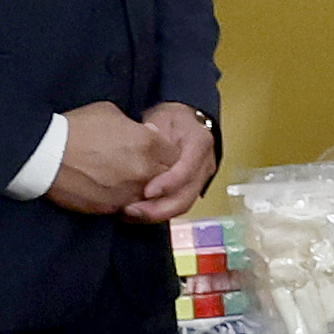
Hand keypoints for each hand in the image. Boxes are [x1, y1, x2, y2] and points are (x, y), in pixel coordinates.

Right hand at [42, 101, 168, 214]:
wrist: (45, 155)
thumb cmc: (75, 128)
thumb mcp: (110, 112)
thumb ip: (136, 126)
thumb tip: (148, 134)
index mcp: (148, 144)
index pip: (174, 155)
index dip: (165, 152)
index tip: (154, 150)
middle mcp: (144, 171)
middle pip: (165, 177)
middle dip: (157, 171)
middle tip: (139, 164)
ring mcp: (129, 192)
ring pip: (148, 195)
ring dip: (141, 187)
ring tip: (122, 177)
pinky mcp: (112, 207)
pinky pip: (128, 205)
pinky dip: (123, 198)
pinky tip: (109, 188)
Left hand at [118, 100, 216, 221]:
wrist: (184, 126)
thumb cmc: (172, 121)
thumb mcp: (162, 119)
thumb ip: (154, 134)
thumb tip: (144, 142)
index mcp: (200, 144)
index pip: (187, 169)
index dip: (168, 183)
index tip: (147, 191)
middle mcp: (204, 166)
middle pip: (186, 196)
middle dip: (159, 208)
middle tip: (131, 209)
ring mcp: (199, 180)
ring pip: (182, 205)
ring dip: (155, 214)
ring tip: (129, 213)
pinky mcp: (189, 190)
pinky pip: (175, 206)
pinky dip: (155, 213)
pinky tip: (135, 213)